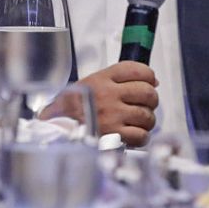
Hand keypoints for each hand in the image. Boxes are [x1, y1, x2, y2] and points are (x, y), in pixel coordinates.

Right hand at [41, 62, 157, 146]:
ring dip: (147, 121)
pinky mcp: (114, 136)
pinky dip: (141, 138)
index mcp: (101, 79)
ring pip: (147, 115)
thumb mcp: (87, 84)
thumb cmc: (72, 109)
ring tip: (137, 123)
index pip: (137, 69)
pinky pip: (141, 135)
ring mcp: (112, 115)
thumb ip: (116, 79)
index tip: (150, 82)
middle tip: (145, 105)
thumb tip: (153, 81)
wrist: (54, 131)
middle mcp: (107, 95)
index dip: (149, 76)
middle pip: (147, 92)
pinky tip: (133, 136)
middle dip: (151, 100)